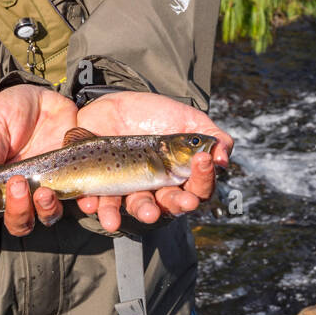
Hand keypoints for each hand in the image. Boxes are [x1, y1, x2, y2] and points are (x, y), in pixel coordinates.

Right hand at [0, 85, 77, 235]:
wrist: (43, 98)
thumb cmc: (11, 111)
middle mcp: (18, 194)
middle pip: (15, 223)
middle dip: (16, 209)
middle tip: (17, 182)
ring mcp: (45, 188)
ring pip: (44, 217)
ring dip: (43, 209)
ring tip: (44, 190)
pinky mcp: (70, 180)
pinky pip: (77, 200)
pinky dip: (80, 201)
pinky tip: (79, 194)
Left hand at [73, 91, 233, 232]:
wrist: (114, 101)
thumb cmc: (154, 114)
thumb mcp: (188, 119)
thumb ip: (212, 137)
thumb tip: (223, 159)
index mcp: (179, 176)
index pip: (198, 188)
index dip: (204, 179)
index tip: (204, 161)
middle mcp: (156, 188)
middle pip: (168, 206)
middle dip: (175, 206)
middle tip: (183, 202)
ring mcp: (128, 188)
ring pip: (134, 208)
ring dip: (140, 212)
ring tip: (142, 213)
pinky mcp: (101, 185)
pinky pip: (98, 201)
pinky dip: (95, 205)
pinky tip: (91, 202)